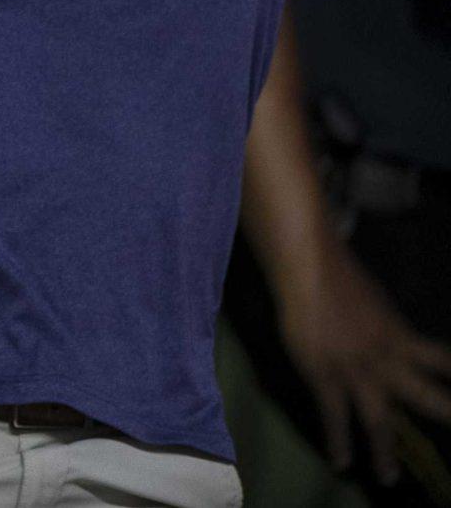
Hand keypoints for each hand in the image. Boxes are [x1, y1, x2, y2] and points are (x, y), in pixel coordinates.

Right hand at [274, 241, 450, 485]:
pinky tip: (340, 462)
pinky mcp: (324, 374)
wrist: (309, 269)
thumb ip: (391, 331)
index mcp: (403, 338)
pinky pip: (334, 414)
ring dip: (384, 450)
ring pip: (378, 418)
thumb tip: (401, 346)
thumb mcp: (379, 305)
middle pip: (425, 397)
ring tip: (387, 477)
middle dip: (443, 414)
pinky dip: (337, 440)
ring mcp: (356, 369)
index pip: (444, 362)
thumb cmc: (341, 279)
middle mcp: (388, 359)